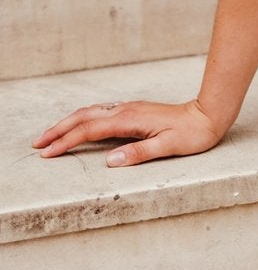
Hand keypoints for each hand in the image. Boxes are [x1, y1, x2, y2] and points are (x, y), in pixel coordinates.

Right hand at [33, 98, 224, 166]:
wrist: (208, 115)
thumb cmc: (191, 134)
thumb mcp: (168, 147)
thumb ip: (139, 153)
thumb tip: (110, 161)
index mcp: (130, 120)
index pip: (89, 131)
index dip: (66, 142)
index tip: (48, 153)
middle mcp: (125, 110)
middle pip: (83, 117)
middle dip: (58, 130)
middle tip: (38, 144)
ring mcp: (129, 108)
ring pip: (90, 112)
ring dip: (68, 123)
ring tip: (51, 135)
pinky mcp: (133, 110)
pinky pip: (100, 112)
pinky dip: (83, 119)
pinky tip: (79, 124)